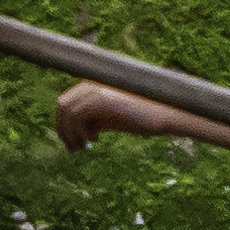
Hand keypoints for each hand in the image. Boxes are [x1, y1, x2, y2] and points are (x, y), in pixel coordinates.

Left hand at [53, 80, 179, 151]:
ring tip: (81, 148)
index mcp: (94, 83)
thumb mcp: (112, 119)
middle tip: (73, 148)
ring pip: (68, 111)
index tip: (72, 141)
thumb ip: (92, 121)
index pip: (66, 100)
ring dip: (70, 133)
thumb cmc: (142, 118)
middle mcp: (93, 81)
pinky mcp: (103, 97)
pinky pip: (78, 115)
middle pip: (63, 104)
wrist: (166, 114)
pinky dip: (80, 131)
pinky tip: (93, 140)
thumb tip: (74, 134)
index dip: (64, 123)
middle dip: (63, 129)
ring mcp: (97, 86)